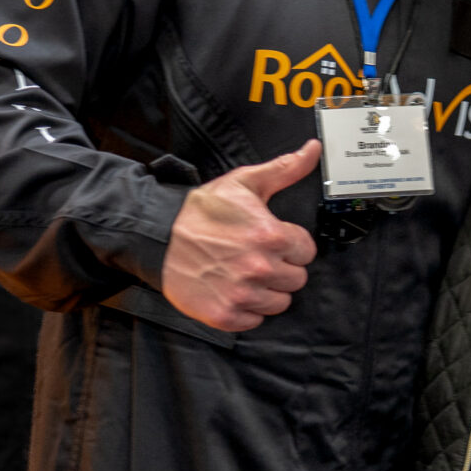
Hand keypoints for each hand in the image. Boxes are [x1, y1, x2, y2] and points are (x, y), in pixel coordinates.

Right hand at [163, 139, 320, 330]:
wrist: (157, 235)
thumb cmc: (200, 211)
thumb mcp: (244, 182)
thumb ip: (285, 169)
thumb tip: (312, 150)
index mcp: (270, 236)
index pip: (306, 252)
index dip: (291, 245)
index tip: (273, 241)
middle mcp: (259, 267)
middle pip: (296, 279)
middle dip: (281, 268)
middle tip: (256, 257)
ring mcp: (242, 294)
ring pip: (279, 303)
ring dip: (267, 290)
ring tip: (244, 274)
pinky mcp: (225, 315)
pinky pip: (255, 321)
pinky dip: (246, 309)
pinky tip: (232, 289)